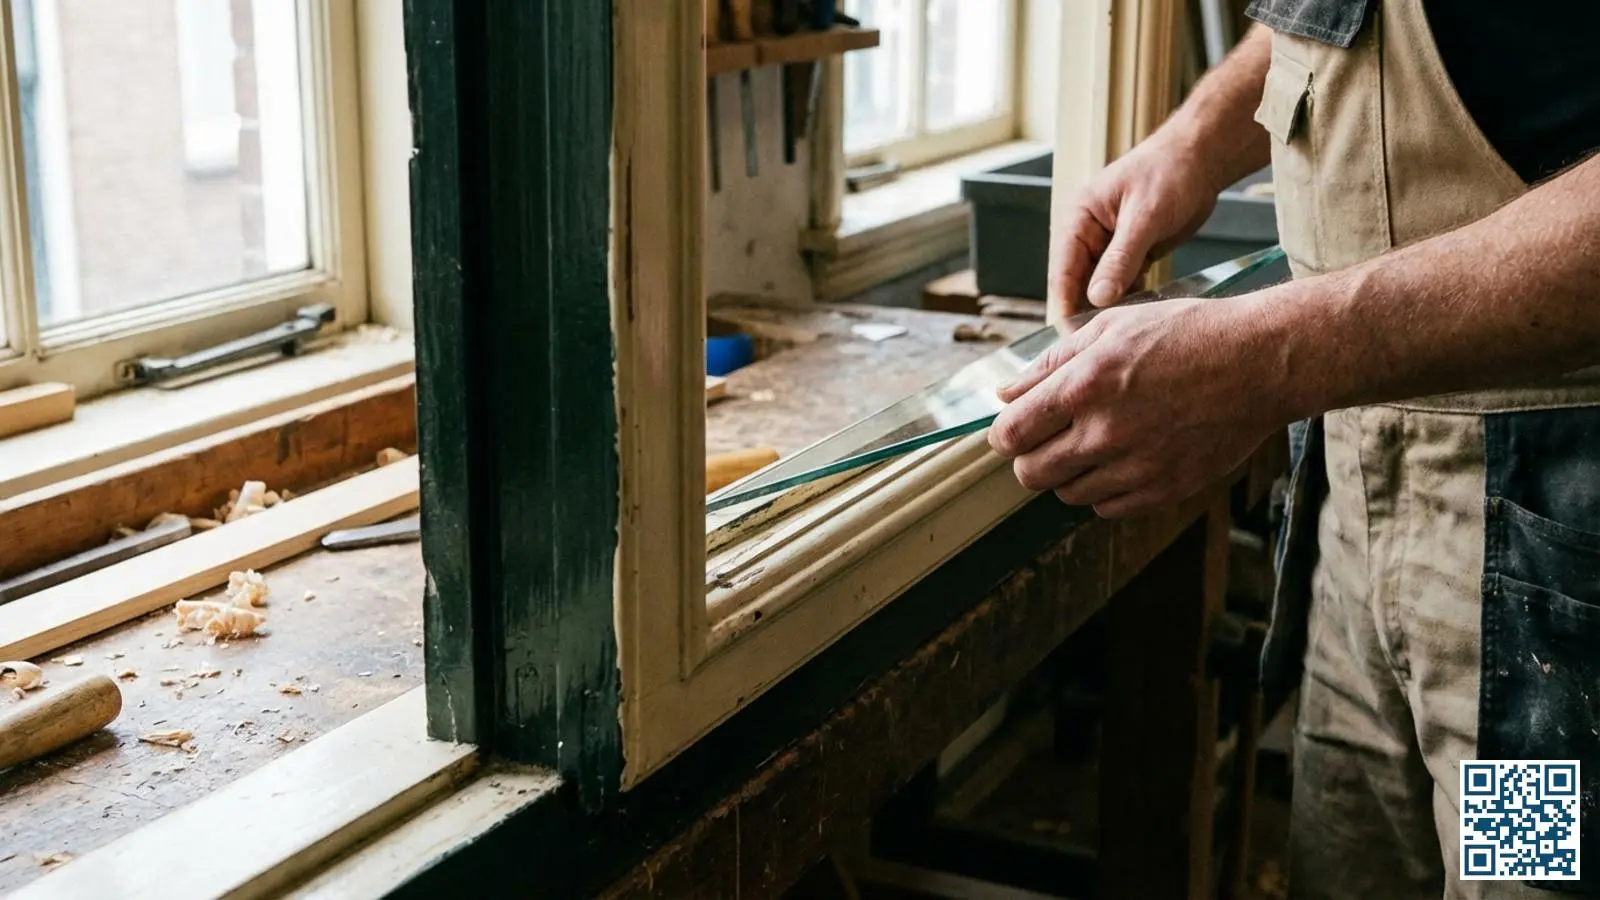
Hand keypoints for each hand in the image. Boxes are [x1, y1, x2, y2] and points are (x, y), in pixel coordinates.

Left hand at [987, 297, 1279, 517]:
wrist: (1258, 362)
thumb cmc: (1185, 335)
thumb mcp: (1111, 327)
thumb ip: (1051, 363)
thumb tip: (1006, 393)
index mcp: (1086, 385)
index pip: (1010, 434)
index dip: (1004, 434)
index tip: (1014, 429)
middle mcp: (1106, 431)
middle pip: (1030, 473)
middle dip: (1030, 457)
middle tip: (1049, 439)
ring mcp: (1136, 466)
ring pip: (1067, 494)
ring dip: (1069, 473)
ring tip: (1095, 443)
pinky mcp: (1165, 489)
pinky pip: (1107, 508)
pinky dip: (1104, 490)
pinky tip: (1122, 460)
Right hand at [1050, 131, 1224, 317]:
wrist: (1202, 159)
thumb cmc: (1170, 172)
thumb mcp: (1144, 217)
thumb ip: (1120, 259)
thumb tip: (1097, 297)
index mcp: (1079, 218)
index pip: (1063, 269)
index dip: (1065, 302)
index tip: (1070, 333)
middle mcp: (1088, 234)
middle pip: (1078, 282)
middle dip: (1087, 309)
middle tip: (1100, 340)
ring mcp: (1109, 245)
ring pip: (1101, 287)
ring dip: (1110, 307)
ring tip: (1123, 331)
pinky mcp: (1130, 253)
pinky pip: (1123, 283)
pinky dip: (1130, 298)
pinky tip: (1140, 315)